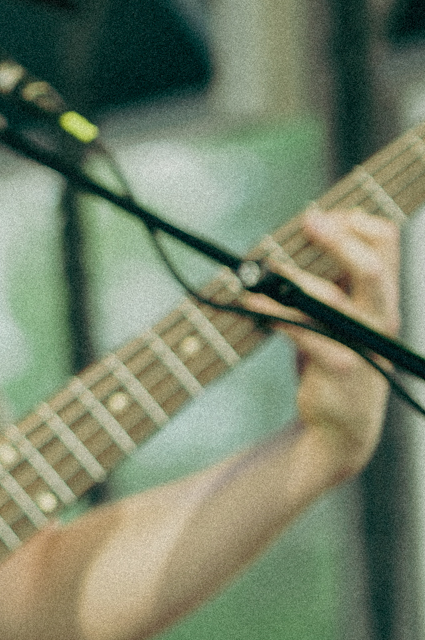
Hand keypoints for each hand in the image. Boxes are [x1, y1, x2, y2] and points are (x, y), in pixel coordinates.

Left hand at [265, 208, 400, 486]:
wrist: (338, 424)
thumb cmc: (333, 357)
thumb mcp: (339, 314)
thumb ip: (331, 278)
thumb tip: (304, 228)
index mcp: (381, 296)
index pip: (386, 244)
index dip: (356, 223)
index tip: (318, 216)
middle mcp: (380, 317)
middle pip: (372, 269)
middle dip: (339, 240)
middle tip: (308, 220)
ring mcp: (363, 344)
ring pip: (331, 300)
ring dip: (288, 280)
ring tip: (255, 270)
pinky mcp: (340, 368)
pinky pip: (305, 332)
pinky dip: (274, 314)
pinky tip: (252, 306)